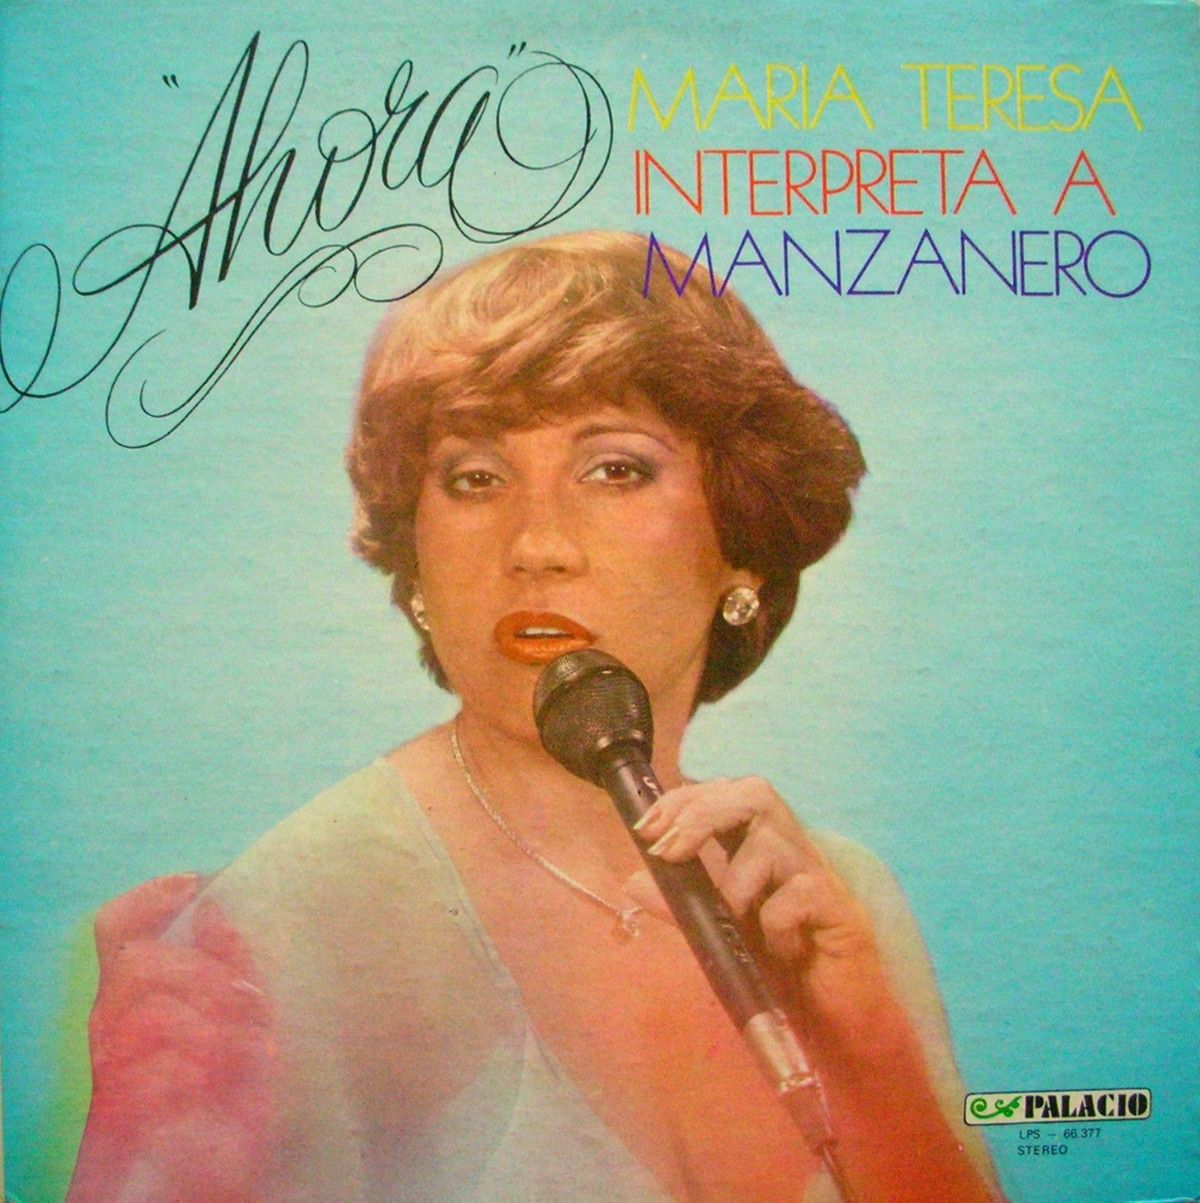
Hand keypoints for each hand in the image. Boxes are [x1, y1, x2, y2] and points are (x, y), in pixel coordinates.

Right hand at [68, 874, 274, 1202]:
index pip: (117, 929)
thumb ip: (231, 965)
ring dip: (211, 1027)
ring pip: (146, 1016)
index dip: (149, 899)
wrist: (211, 1181)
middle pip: (136, 964)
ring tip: (249, 1051)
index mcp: (137, 1000)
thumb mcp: (245, 1022)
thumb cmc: (228, 1098)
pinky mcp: (122, 1121)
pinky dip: (198, 1077)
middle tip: (248, 998)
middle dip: (202, 974)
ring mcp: (112, 1076)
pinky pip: (156, 1077)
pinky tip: (222, 1088)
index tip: (195, 884)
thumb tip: (220, 910)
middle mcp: (113, 1032)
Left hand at [631, 776, 898, 1053]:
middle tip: (669, 851)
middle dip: (701, 813)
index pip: (726, 794)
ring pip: (773, 837)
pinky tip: (777, 950)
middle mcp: (792, 852)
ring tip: (731, 918)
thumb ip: (682, 908)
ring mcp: (819, 877)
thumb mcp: (721, 936)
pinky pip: (800, 893)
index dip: (684, 800)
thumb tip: (633, 881)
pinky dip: (775, 920)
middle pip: (754, 793)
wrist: (837, 1028)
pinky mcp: (842, 911)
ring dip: (735, 879)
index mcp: (761, 849)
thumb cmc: (781, 974)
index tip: (647, 829)